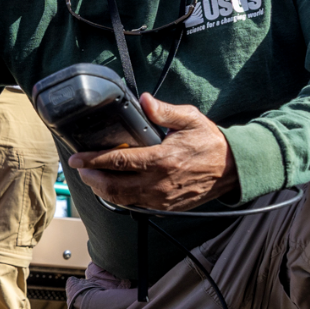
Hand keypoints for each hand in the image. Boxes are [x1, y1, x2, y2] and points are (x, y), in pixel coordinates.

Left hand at [68, 93, 237, 210]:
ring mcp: (161, 199)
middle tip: (81, 168)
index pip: (118, 162)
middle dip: (91, 179)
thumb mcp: (191, 119)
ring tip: (93, 178)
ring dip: (102, 190)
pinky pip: (135, 207)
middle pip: (113, 187)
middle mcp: (158, 183)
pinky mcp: (165, 208)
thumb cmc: (211, 142)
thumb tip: (144, 100)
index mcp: (162, 159)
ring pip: (121, 201)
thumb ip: (164, 111)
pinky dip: (120, 199)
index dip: (92, 161)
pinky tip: (114, 188)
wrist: (233, 169)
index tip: (76, 158)